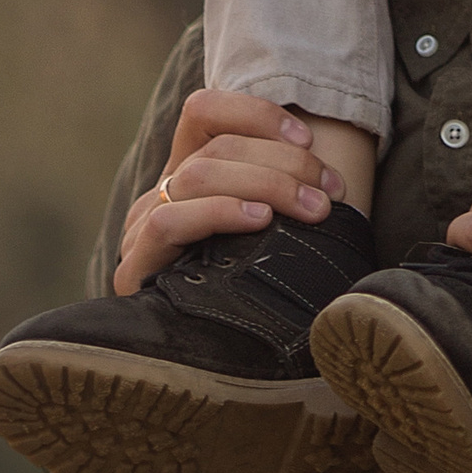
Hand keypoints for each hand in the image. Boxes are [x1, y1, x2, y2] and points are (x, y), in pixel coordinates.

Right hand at [114, 89, 343, 293]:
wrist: (201, 360)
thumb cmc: (255, 286)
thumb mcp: (273, 231)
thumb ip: (286, 196)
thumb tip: (336, 176)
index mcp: (190, 173)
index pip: (203, 112)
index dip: (254, 114)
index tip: (306, 138)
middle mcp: (162, 193)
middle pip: (215, 147)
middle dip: (283, 162)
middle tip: (329, 189)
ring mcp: (143, 228)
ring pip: (198, 175)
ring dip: (266, 184)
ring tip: (312, 209)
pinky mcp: (135, 267)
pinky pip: (170, 221)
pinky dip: (219, 212)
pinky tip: (259, 222)